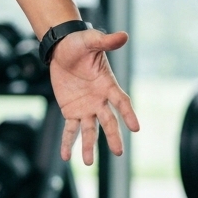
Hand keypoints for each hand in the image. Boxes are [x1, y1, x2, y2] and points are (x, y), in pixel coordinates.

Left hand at [50, 29, 139, 164]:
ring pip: (90, 130)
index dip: (128, 113)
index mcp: (107, 84)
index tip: (135, 127)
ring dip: (89, 146)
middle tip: (118, 152)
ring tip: (87, 162)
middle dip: (113, 136)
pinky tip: (66, 156)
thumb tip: (123, 35)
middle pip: (108, 121)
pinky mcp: (71, 111)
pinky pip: (70, 129)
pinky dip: (68, 142)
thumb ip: (105, 40)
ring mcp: (86, 108)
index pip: (121, 101)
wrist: (61, 49)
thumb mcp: (89, 40)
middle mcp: (100, 100)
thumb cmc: (78, 44)